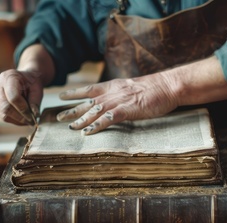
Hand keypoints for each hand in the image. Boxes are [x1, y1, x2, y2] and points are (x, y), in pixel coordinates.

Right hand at [0, 69, 42, 125]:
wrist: (23, 78)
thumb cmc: (31, 82)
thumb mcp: (37, 88)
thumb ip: (35, 101)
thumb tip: (34, 115)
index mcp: (9, 77)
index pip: (13, 97)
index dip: (23, 109)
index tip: (33, 117)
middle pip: (6, 107)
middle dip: (20, 117)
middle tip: (31, 122)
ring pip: (3, 114)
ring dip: (17, 120)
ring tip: (28, 121)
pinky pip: (2, 115)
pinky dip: (13, 120)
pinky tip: (22, 119)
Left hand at [56, 73, 179, 134]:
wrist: (168, 86)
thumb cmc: (155, 89)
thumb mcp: (134, 88)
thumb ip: (122, 94)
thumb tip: (117, 99)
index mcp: (114, 86)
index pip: (89, 89)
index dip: (74, 93)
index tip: (62, 96)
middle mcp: (113, 93)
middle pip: (88, 102)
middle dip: (72, 109)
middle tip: (58, 117)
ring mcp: (119, 101)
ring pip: (95, 111)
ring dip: (81, 119)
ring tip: (69, 127)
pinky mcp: (127, 110)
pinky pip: (108, 119)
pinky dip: (96, 126)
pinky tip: (87, 132)